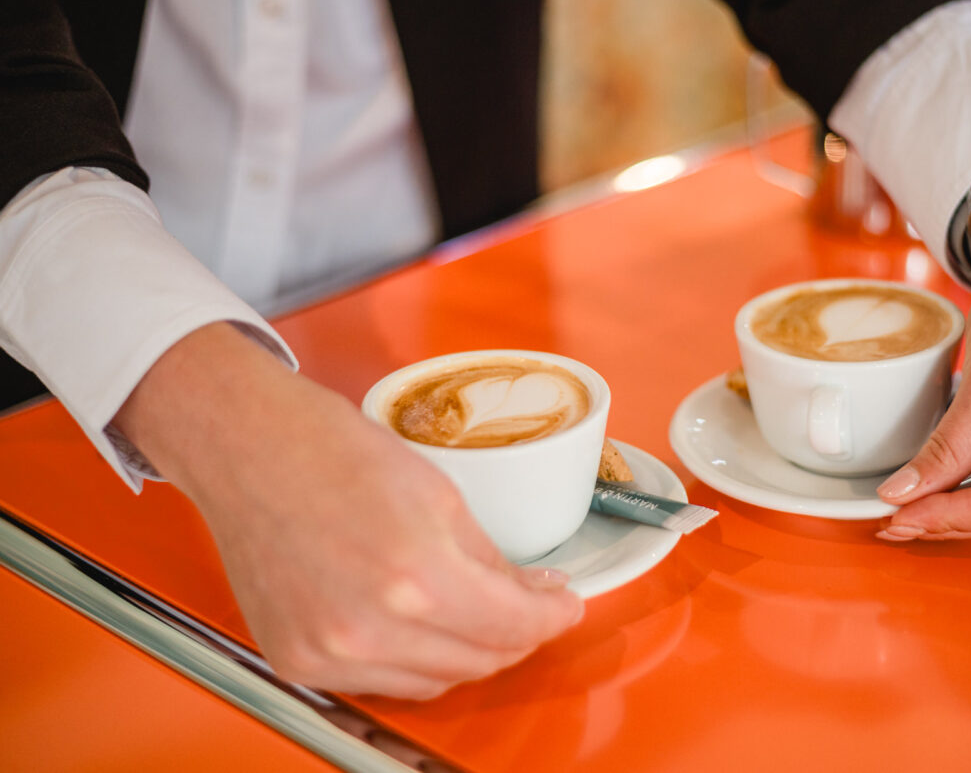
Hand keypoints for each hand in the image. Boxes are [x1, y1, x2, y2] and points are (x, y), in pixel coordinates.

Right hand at [115, 323, 582, 697]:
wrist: (247, 448)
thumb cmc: (330, 450)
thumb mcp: (439, 492)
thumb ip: (490, 559)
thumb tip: (531, 595)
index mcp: (417, 576)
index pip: (515, 626)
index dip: (553, 616)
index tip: (564, 605)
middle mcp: (370, 628)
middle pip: (479, 662)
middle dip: (517, 635)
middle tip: (528, 605)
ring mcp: (329, 652)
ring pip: (434, 683)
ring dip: (468, 654)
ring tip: (478, 614)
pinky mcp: (298, 660)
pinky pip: (381, 682)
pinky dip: (413, 662)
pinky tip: (423, 628)